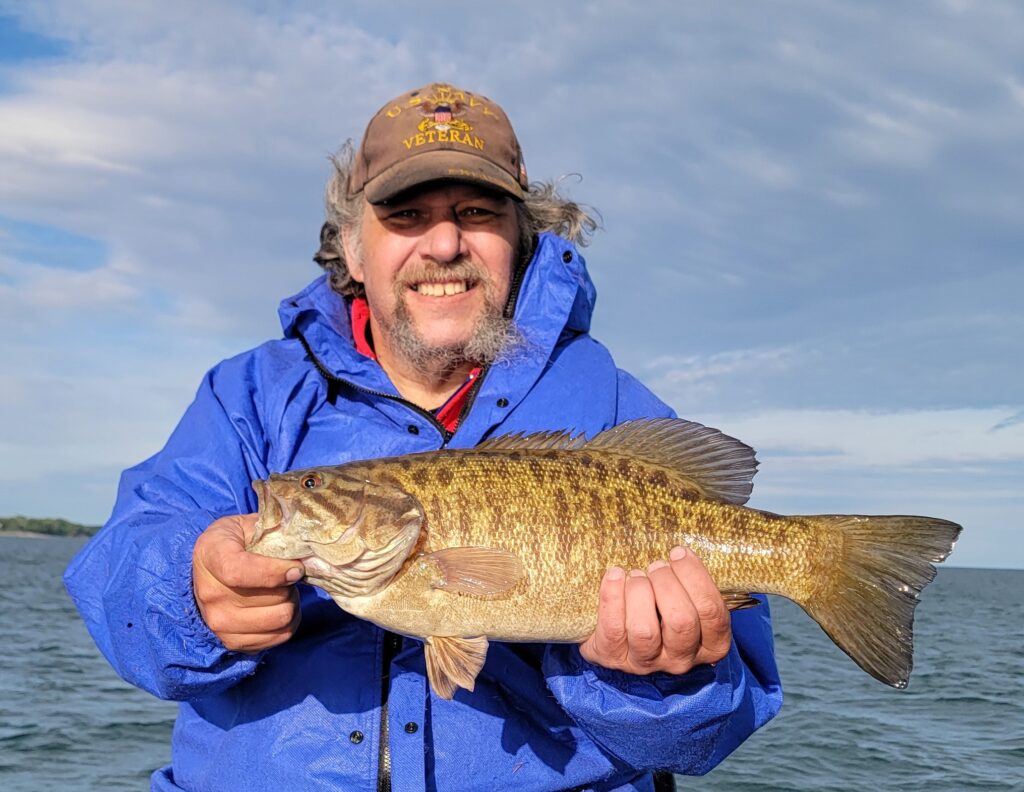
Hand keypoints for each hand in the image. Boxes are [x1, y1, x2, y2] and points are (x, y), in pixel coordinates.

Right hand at [192, 513, 304, 652]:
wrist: (207, 572)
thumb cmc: (236, 542)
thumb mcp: (248, 525)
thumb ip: (274, 533)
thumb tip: (304, 554)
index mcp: (210, 555)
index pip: (240, 572)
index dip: (275, 572)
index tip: (296, 568)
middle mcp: (210, 594)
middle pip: (270, 598)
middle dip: (289, 585)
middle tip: (288, 575)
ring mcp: (219, 622)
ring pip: (279, 619)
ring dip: (291, 603)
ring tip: (284, 590)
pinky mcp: (232, 642)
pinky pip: (279, 637)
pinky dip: (289, 622)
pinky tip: (280, 606)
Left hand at [579, 546, 731, 674]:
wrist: (622, 632)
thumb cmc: (663, 605)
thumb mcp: (688, 597)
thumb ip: (692, 583)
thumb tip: (680, 553)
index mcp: (711, 644)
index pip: (712, 612)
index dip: (694, 576)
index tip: (678, 552)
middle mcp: (681, 660)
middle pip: (681, 621)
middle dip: (666, 583)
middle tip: (655, 566)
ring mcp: (647, 663)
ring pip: (645, 630)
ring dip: (639, 591)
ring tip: (635, 576)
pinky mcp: (614, 657)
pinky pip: (613, 629)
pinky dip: (612, 596)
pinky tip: (615, 576)